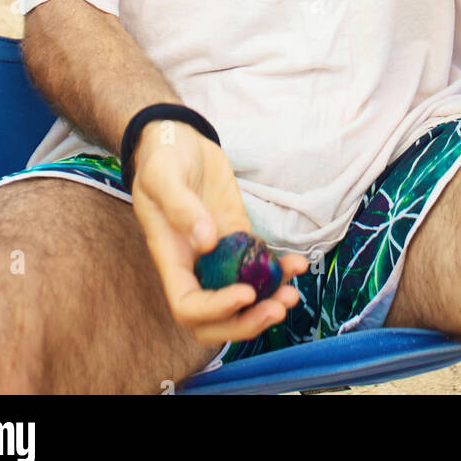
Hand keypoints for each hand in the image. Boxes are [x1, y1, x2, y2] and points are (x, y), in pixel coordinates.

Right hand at [130, 121, 308, 347]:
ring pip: (242, 296)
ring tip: (292, 295)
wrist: (177, 139)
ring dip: (268, 303)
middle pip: (216, 318)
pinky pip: (259, 264)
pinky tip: (298, 264)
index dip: (216, 310)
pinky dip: (278, 271)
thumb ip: (180, 207)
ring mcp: (219, 251)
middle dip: (246, 321)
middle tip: (276, 308)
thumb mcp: (163, 176)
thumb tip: (207, 242)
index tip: (245, 292)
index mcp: (171, 258)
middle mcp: (195, 263)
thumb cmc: (162, 158)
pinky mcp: (238, 234)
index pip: (188, 306)